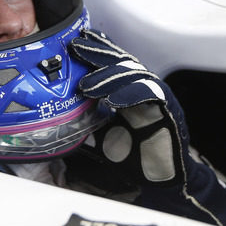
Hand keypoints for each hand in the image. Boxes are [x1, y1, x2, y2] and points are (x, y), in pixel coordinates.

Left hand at [68, 29, 190, 186]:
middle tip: (77, 46)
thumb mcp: (104, 141)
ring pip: (135, 76)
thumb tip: (55, 124)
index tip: (76, 41)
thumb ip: (88, 128)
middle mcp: (145, 93)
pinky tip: (112, 99)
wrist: (162, 184)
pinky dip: (130, 95)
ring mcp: (158, 101)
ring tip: (87, 83)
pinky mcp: (169, 113)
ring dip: (110, 77)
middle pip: (123, 64)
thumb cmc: (136, 162)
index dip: (97, 52)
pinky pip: (151, 96)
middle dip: (100, 53)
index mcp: (130, 95)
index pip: (114, 66)